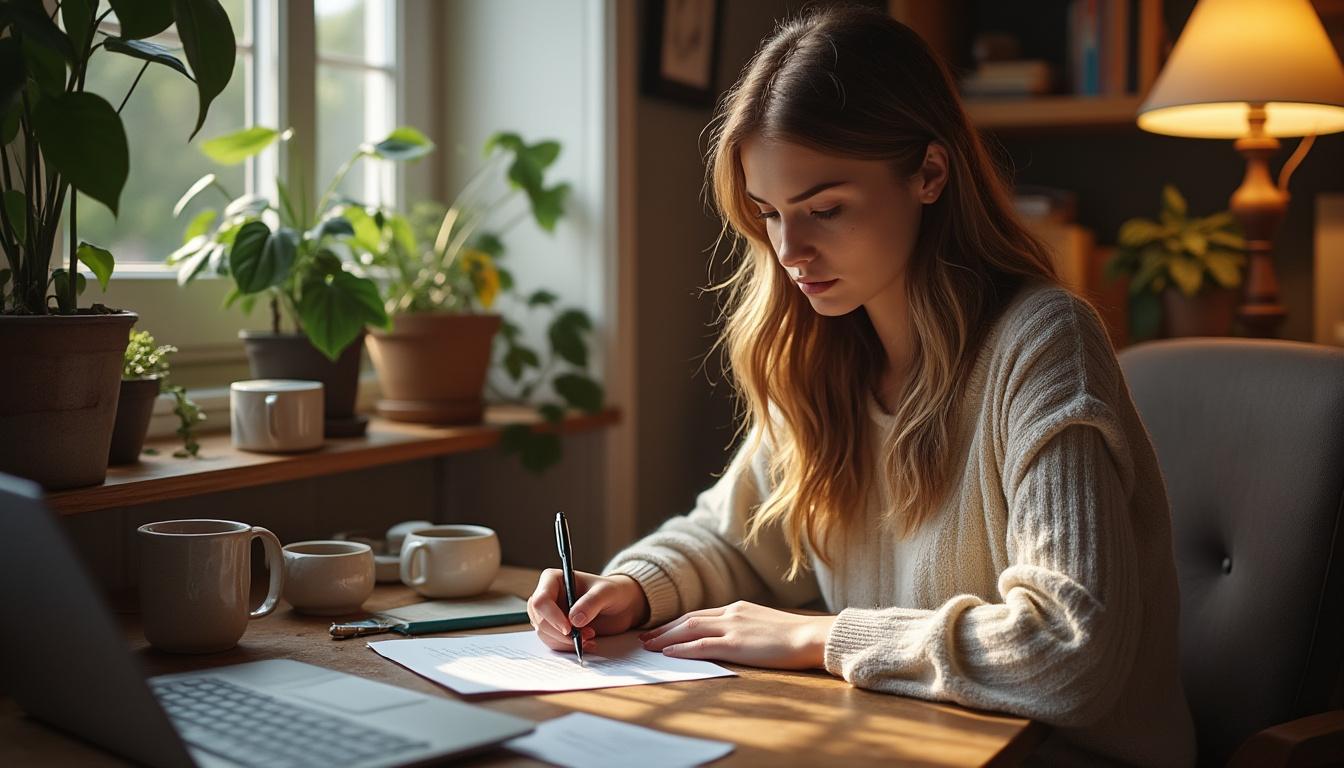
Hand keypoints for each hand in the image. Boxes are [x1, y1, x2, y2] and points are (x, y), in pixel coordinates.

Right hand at [527, 569, 649, 653]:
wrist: (621, 606)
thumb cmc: (613, 592)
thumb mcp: (606, 593)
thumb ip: (591, 602)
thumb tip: (574, 619)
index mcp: (554, 580)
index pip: (541, 600)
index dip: (551, 616)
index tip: (569, 629)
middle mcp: (548, 596)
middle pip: (540, 620)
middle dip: (561, 633)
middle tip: (585, 635)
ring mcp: (550, 614)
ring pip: (545, 634)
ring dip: (566, 641)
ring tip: (590, 637)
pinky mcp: (556, 628)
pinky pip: (554, 642)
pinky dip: (569, 646)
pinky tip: (587, 642)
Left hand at [639, 601, 835, 669]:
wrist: (811, 636)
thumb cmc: (795, 636)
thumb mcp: (766, 625)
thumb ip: (748, 628)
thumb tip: (737, 639)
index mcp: (739, 608)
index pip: (700, 614)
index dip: (678, 623)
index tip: (662, 630)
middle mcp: (731, 613)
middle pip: (689, 619)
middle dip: (665, 629)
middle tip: (645, 638)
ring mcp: (732, 627)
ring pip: (689, 629)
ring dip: (666, 638)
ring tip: (648, 646)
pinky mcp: (736, 644)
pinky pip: (701, 645)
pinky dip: (682, 648)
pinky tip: (668, 653)